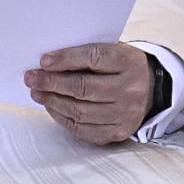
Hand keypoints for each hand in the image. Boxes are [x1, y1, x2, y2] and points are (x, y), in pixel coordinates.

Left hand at [25, 42, 154, 145]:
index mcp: (129, 62)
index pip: (95, 58)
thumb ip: (87, 55)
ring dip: (53, 102)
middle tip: (31, 78)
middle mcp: (130, 89)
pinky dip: (62, 118)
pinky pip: (83, 129)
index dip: (67, 59)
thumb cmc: (123, 67)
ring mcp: (125, 114)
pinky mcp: (118, 132)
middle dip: (52, 83)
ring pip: (81, 111)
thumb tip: (48, 63)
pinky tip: (52, 107)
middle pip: (84, 88)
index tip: (44, 61)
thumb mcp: (114, 51)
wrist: (152, 90)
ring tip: (37, 93)